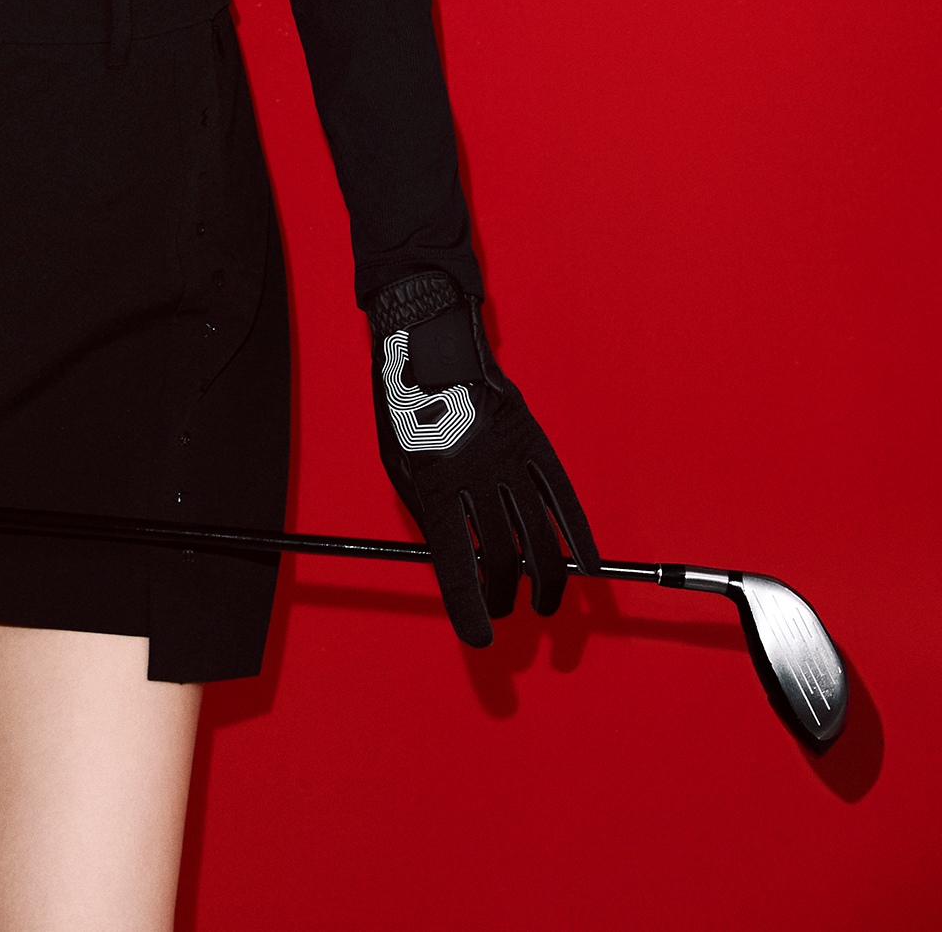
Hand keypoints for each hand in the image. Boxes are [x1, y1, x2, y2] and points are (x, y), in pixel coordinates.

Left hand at [366, 272, 597, 646]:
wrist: (429, 344)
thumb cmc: (404, 407)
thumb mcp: (397, 466)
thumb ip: (427, 515)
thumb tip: (457, 563)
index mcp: (435, 485)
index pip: (458, 565)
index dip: (471, 608)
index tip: (480, 638)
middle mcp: (477, 476)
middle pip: (504, 558)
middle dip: (506, 597)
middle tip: (506, 612)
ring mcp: (510, 459)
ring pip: (539, 536)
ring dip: (546, 581)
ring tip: (544, 604)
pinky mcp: (533, 443)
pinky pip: (562, 499)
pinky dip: (577, 537)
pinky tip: (584, 567)